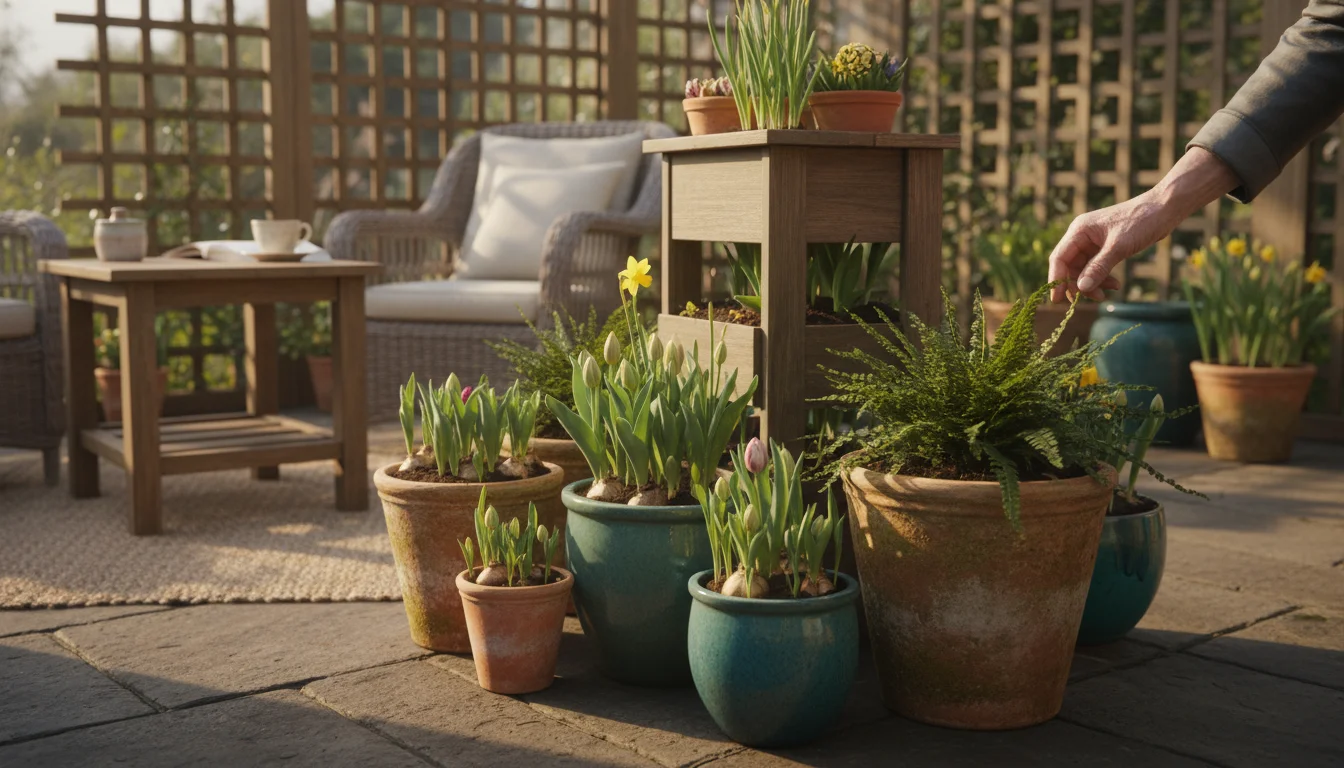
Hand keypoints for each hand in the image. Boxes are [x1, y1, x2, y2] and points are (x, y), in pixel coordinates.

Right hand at [1047, 147, 1238, 303]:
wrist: (1164, 208)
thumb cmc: (1142, 222)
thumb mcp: (1119, 247)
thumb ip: (1099, 268)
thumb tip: (1081, 288)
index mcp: (1079, 230)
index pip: (1059, 258)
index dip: (1056, 280)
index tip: (1056, 300)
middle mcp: (1082, 236)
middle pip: (1070, 266)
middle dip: (1079, 284)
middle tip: (1096, 298)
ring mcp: (1093, 241)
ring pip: (1083, 269)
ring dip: (1093, 283)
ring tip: (1110, 292)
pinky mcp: (1105, 246)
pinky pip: (1096, 267)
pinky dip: (1103, 277)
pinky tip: (1115, 284)